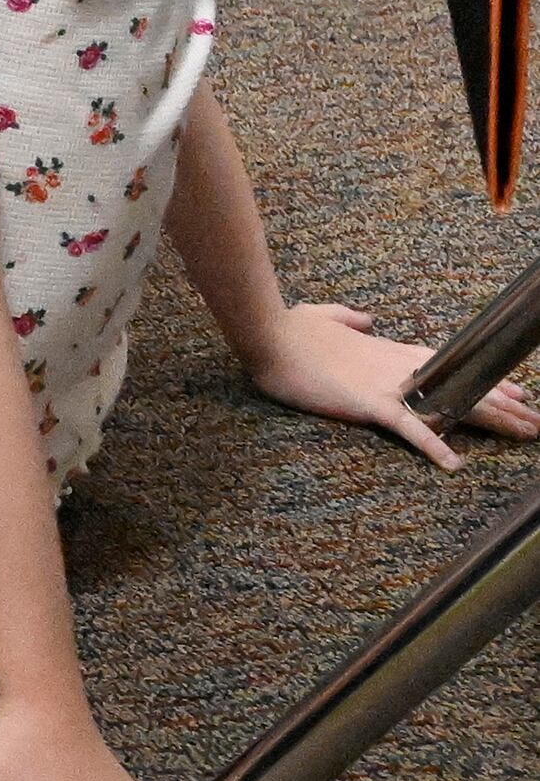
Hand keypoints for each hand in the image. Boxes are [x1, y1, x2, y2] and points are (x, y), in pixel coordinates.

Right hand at [243, 299, 539, 467]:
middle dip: (505, 404)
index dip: (485, 378)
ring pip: (451, 404)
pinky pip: (408, 428)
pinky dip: (432, 445)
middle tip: (537, 421)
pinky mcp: (368, 402)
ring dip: (493, 420)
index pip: (449, 365)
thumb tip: (366, 320)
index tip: (516, 390)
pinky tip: (454, 464)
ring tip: (526, 434)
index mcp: (388, 350)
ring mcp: (387, 385)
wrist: (268, 333)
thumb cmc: (289, 325)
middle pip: (463, 385)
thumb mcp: (324, 315)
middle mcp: (398, 367)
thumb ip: (349, 318)